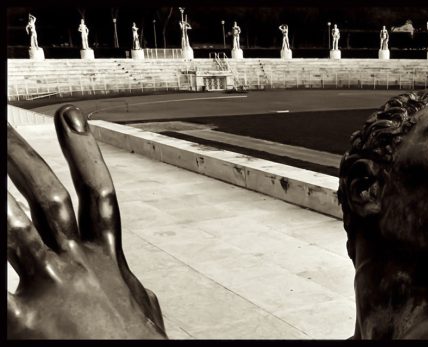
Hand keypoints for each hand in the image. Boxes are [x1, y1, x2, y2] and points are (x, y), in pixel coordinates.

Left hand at [7, 105, 166, 338]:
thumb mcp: (144, 316)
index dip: (85, 153)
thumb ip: (135, 294)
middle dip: (22, 157)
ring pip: (15, 223)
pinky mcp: (20, 319)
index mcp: (109, 261)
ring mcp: (50, 287)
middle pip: (49, 196)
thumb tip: (137, 289)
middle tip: (2, 121)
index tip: (72, 118)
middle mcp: (80, 264)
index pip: (98, 195)